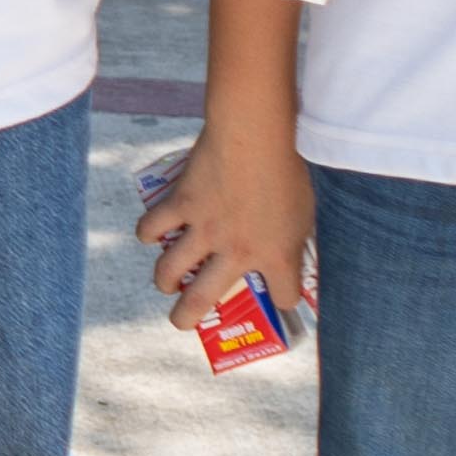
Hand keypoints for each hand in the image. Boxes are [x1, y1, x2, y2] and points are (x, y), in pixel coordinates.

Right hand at [137, 132, 313, 322]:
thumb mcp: (307, 210)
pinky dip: (149, 232)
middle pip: (201, 301)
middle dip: (186, 318)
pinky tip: (152, 234)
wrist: (255, 135)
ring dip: (164, 281)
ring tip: (166, 282)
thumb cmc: (289, 169)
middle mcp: (236, 252)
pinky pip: (152, 227)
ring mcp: (204, 230)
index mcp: (276, 256)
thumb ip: (296, 234)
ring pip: (169, 271)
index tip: (281, 294)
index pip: (284, 297)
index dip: (283, 298)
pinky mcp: (181, 205)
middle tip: (183, 320)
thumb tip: (291, 243)